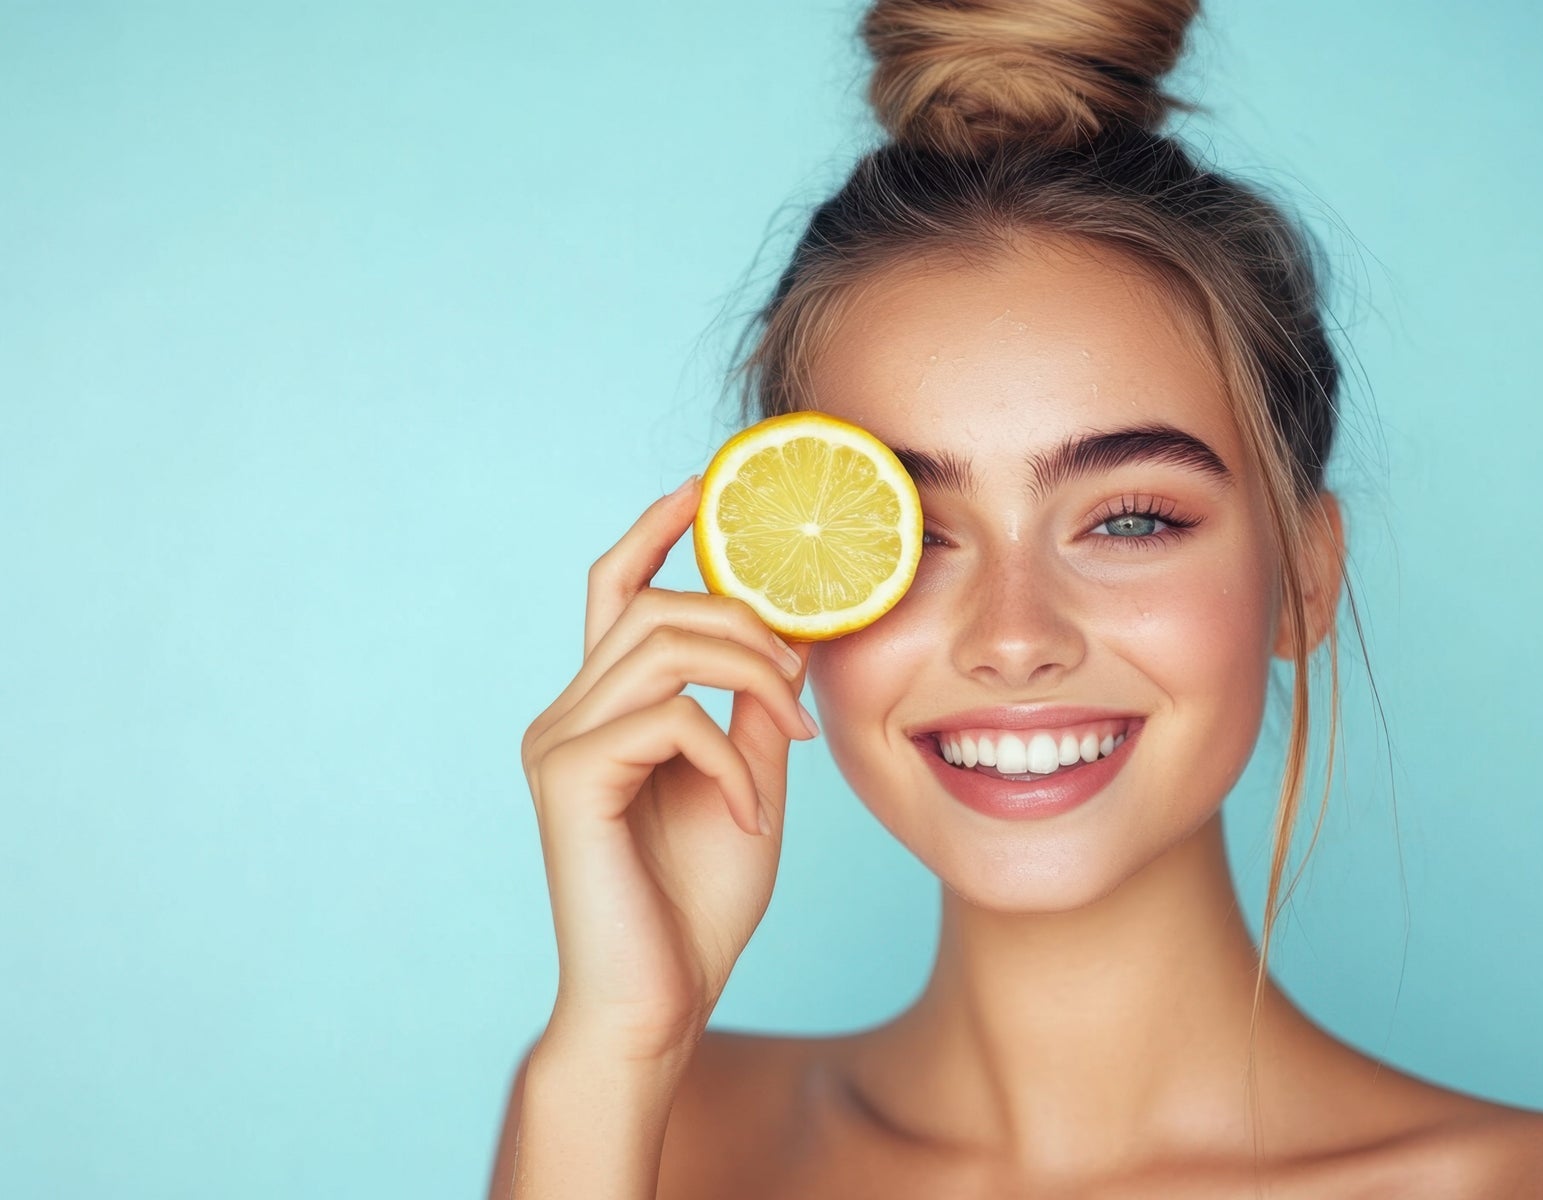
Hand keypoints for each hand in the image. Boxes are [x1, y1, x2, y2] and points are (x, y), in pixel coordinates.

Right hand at [519, 476, 816, 1062]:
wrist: (658, 1003)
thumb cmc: (696, 904)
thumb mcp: (748, 782)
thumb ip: (754, 708)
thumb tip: (790, 635)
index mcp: (602, 710)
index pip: (618, 591)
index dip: (656, 530)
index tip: (706, 489)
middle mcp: (566, 715)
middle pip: (656, 605)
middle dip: (745, 622)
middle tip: (800, 677)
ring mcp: (558, 743)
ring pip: (662, 643)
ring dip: (747, 675)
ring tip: (787, 734)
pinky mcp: (567, 779)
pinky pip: (667, 718)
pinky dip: (727, 758)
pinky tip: (749, 813)